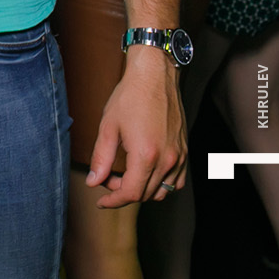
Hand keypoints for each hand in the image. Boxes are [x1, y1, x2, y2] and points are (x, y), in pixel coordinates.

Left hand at [90, 46, 187, 206]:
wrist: (155, 77)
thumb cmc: (129, 97)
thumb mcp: (108, 127)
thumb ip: (101, 158)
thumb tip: (94, 181)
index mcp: (146, 155)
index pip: (131, 193)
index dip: (113, 201)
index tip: (100, 201)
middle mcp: (167, 160)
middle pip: (146, 195)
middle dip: (123, 194)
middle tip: (106, 180)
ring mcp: (179, 157)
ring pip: (163, 191)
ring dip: (142, 191)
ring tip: (124, 177)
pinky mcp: (185, 151)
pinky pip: (176, 180)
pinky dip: (160, 184)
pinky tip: (145, 173)